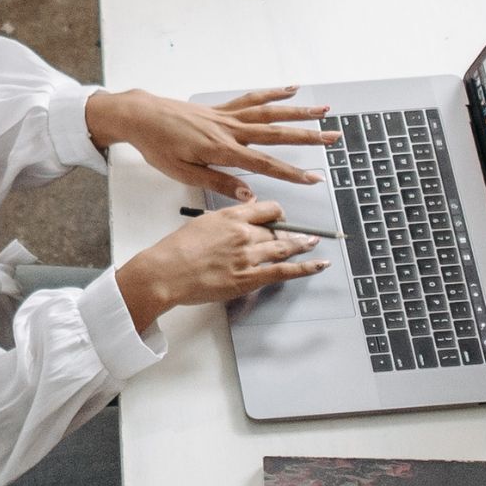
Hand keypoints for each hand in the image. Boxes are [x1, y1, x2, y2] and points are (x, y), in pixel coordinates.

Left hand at [91, 86, 333, 201]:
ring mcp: (227, 116)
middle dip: (308, 137)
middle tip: (333, 139)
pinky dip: (273, 94)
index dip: (291, 173)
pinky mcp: (221, 109)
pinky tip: (291, 90)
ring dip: (299, 112)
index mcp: (221, 150)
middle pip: (277, 133)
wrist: (141, 117)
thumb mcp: (183, 173)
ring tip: (324, 111)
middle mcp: (229, 130)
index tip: (314, 178)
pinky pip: (252, 99)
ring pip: (270, 113)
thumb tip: (248, 194)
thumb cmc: (158, 146)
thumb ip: (219, 183)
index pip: (264, 164)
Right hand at [116, 198, 324, 332]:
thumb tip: (242, 214)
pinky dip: (305, 268)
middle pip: (277, 229)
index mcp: (231, 216)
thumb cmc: (176, 250)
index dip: (277, 213)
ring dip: (302, 245)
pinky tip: (318, 265)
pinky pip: (284, 271)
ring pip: (284, 247)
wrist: (167, 272)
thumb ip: (226, 219)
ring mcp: (248, 256)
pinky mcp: (249, 278)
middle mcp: (244, 233)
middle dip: (291, 232)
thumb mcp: (202, 223)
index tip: (280, 217)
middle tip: (303, 233)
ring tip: (313, 243)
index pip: (266, 208)